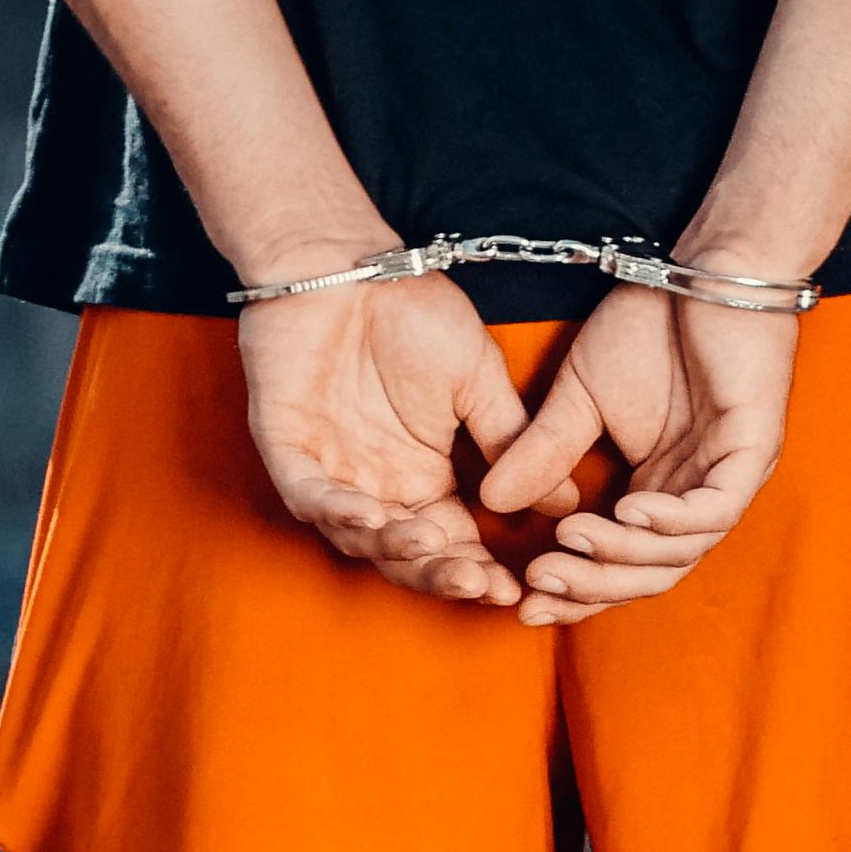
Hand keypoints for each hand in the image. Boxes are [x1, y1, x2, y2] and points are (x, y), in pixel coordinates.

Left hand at [237, 271, 535, 605]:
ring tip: (431, 545)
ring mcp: (330, 470)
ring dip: (393, 548)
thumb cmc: (413, 314)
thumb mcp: (479, 381)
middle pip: (407, 555)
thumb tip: (564, 502)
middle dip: (441, 573)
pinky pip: (306, 495)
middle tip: (476, 583)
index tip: (517, 588)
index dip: (481, 569)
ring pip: (356, 537)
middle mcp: (377, 485)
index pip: (454, 542)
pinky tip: (368, 517)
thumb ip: (511, 441)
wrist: (350, 263)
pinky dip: (335, 511)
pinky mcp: (286, 447)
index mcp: (423, 477)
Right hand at [471, 285, 799, 624]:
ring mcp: (729, 477)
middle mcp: (696, 497)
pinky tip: (627, 510)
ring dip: (622, 554)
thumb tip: (492, 501)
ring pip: (681, 551)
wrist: (702, 268)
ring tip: (568, 542)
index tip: (521, 599)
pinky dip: (671, 519)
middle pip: (650, 573)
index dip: (575, 588)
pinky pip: (716, 509)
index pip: (621, 564)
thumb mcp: (578, 397)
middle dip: (592, 585)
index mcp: (660, 492)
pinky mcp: (754, 449)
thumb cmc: (649, 327)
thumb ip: (544, 451)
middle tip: (538, 587)